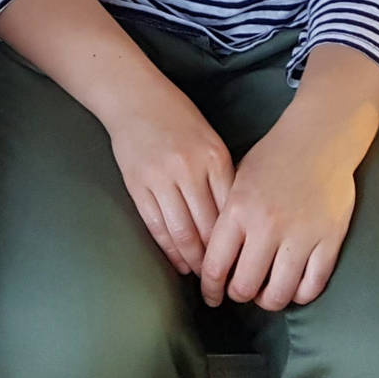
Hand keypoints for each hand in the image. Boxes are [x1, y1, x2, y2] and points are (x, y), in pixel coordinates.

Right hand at [102, 81, 234, 274]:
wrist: (133, 98)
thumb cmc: (178, 118)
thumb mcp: (211, 140)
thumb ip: (223, 177)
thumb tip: (236, 222)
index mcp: (214, 157)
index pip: (231, 211)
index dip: (239, 242)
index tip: (245, 263)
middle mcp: (188, 169)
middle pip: (208, 227)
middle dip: (217, 259)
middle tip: (225, 280)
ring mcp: (160, 178)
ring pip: (181, 232)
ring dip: (193, 259)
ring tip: (201, 275)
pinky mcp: (137, 185)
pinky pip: (156, 225)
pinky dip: (168, 249)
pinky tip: (178, 262)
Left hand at [198, 115, 353, 311]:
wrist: (318, 138)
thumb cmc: (273, 158)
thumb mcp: (237, 180)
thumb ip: (226, 218)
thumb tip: (213, 257)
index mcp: (238, 209)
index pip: (215, 266)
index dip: (210, 288)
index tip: (211, 296)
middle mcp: (267, 225)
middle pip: (245, 286)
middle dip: (237, 295)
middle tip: (239, 292)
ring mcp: (301, 234)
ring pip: (279, 293)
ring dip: (268, 300)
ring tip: (265, 294)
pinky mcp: (329, 239)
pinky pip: (313, 286)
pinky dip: (300, 295)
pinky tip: (293, 288)